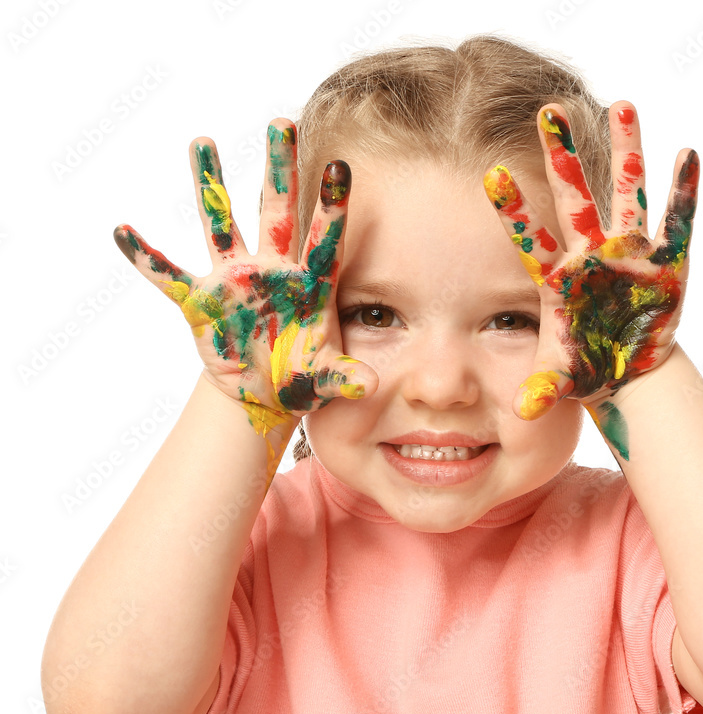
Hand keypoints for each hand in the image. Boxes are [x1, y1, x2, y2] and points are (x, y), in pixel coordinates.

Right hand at [113, 118, 376, 440]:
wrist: (266, 393)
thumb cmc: (302, 378)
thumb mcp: (325, 381)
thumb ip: (344, 378)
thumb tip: (369, 386)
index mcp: (309, 285)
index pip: (323, 238)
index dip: (331, 205)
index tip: (340, 166)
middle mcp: (272, 270)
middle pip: (276, 211)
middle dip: (279, 169)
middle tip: (280, 122)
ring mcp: (236, 281)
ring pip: (222, 224)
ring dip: (210, 185)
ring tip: (203, 140)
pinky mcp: (203, 302)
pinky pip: (169, 277)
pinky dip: (146, 258)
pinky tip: (122, 231)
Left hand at [483, 102, 698, 457]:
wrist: (627, 369)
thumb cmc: (588, 368)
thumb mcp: (563, 378)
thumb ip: (543, 388)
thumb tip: (523, 412)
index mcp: (560, 278)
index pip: (530, 238)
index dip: (514, 210)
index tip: (489, 176)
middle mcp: (591, 255)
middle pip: (574, 198)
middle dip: (563, 156)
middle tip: (549, 110)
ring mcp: (628, 254)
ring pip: (626, 193)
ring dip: (627, 152)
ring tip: (624, 105)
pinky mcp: (664, 262)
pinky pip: (676, 221)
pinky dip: (684, 192)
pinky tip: (688, 155)